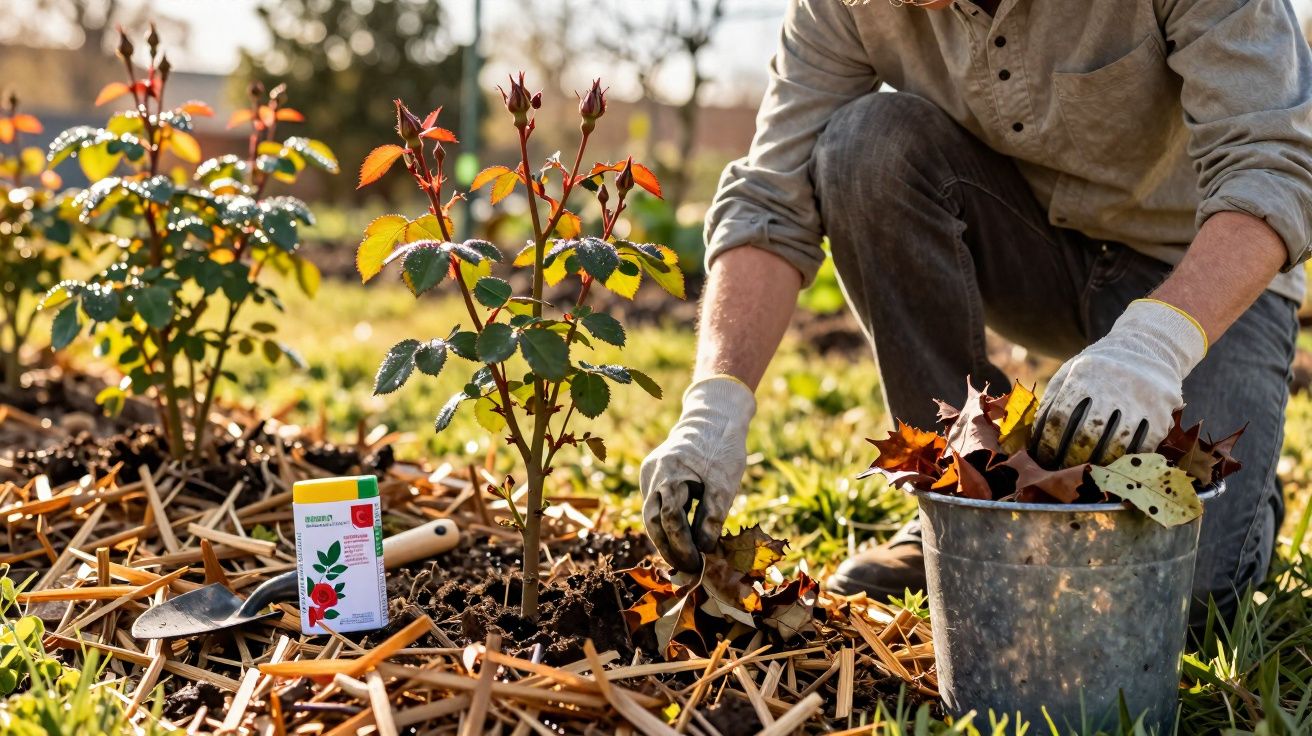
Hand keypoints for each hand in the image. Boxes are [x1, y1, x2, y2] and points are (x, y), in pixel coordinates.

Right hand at [640, 376, 755, 571]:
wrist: (714, 417)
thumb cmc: (722, 448)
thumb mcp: (725, 482)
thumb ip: (712, 516)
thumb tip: (705, 551)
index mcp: (671, 471)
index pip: (670, 517)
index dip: (682, 545)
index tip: (697, 564)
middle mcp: (654, 473)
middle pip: (652, 519)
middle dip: (668, 548)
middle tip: (686, 569)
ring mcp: (650, 473)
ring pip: (651, 514)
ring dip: (665, 538)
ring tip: (683, 559)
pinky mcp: (653, 475)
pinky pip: (655, 504)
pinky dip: (666, 523)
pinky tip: (680, 539)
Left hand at [1034, 299, 1206, 466]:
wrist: (1147, 349)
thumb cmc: (1098, 367)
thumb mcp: (1070, 372)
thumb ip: (1052, 399)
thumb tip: (1034, 437)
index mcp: (1085, 375)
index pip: (1059, 418)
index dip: (1048, 443)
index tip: (1043, 459)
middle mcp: (1113, 387)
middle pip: (1087, 435)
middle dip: (1070, 459)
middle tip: (1062, 472)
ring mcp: (1140, 401)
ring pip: (1115, 445)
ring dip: (1097, 465)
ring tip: (1084, 474)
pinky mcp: (1161, 415)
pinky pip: (1141, 447)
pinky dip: (1125, 462)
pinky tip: (1112, 469)